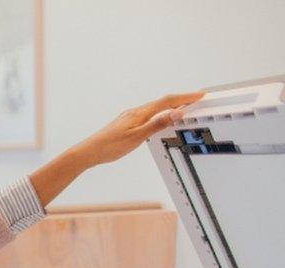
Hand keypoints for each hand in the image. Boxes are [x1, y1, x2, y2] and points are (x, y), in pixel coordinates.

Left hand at [75, 91, 204, 165]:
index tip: (199, 95)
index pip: (167, 101)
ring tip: (183, 106)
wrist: (89, 152)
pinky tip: (160, 118)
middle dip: (180, 99)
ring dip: (170, 106)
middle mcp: (135, 112)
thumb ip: (157, 124)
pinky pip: (148, 114)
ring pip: (155, 108)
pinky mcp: (126, 123)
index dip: (184, 98)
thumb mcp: (137, 137)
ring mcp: (130, 117)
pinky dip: (159, 113)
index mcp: (140, 113)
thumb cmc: (110, 146)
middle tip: (196, 98)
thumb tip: (176, 112)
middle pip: (162, 102)